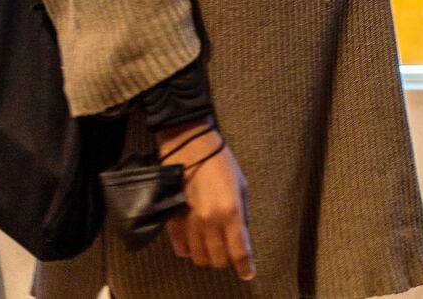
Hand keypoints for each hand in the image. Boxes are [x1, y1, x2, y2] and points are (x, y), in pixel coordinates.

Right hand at [157, 117, 254, 281]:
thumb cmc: (221, 163)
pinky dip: (190, 250)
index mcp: (231, 212)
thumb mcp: (241, 185)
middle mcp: (210, 222)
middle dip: (226, 259)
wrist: (191, 148)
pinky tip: (195, 240)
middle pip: (218, 260)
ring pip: (200, 258)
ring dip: (208, 255)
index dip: (245, 266)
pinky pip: (182, 250)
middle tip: (228, 250)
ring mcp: (190, 224)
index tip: (248, 273)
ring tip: (211, 243)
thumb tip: (243, 237)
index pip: (239, 251)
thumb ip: (242, 214)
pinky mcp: (174, 222)